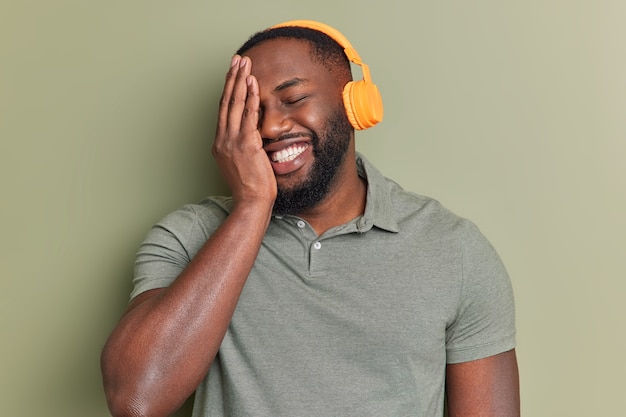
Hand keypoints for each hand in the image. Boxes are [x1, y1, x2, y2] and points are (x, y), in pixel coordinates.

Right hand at [213, 55, 276, 208]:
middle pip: (225, 102)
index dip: (228, 90)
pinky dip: (249, 96)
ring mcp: (232, 141)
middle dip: (231, 78)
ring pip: (234, 104)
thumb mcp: (242, 163)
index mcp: (219, 145)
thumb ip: (243, 147)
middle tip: (237, 60)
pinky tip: (252, 82)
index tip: (233, 74)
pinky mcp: (245, 144)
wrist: (252, 202)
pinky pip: (247, 114)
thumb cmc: (251, 187)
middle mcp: (222, 140)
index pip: (223, 111)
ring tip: (244, 64)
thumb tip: (252, 136)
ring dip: (240, 81)